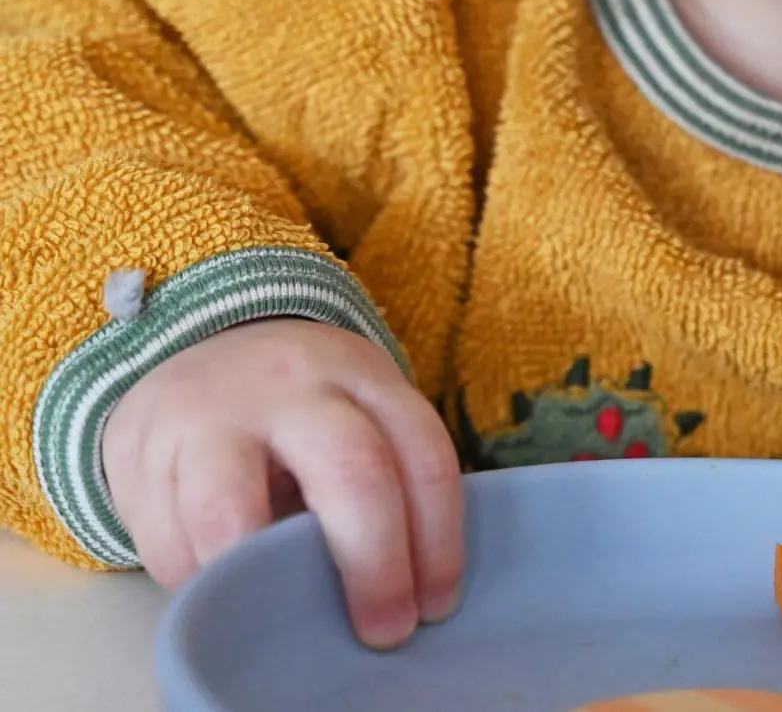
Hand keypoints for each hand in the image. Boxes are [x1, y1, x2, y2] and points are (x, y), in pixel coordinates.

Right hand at [102, 319, 463, 648]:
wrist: (199, 351)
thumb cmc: (302, 411)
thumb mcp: (355, 415)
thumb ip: (383, 480)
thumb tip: (406, 590)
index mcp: (363, 377)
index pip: (422, 456)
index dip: (438, 542)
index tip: (434, 606)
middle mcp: (292, 385)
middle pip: (351, 472)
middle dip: (375, 566)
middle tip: (383, 630)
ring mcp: (211, 413)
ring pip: (231, 510)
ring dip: (261, 579)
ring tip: (276, 610)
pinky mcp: (142, 448)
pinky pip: (168, 538)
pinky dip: (199, 580)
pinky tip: (222, 584)